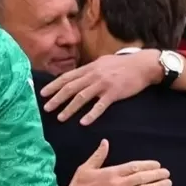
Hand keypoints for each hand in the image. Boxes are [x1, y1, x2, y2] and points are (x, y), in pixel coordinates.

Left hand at [40, 50, 161, 124]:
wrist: (143, 65)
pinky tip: (84, 122)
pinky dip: (91, 114)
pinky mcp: (114, 94)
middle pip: (70, 88)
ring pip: (82, 98)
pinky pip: (100, 106)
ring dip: (69, 108)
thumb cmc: (122, 64)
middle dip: (57, 99)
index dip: (53, 86)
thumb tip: (75, 76)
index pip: (66, 78)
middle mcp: (93, 76)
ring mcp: (103, 84)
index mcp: (89, 68)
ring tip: (60, 118)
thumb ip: (88, 70)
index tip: (42, 94)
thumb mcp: (101, 63)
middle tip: (46, 108)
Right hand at [61, 139, 171, 185]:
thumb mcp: (85, 168)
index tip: (157, 165)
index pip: (134, 167)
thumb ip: (98, 156)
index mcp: (110, 173)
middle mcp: (118, 185)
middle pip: (142, 178)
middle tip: (167, 173)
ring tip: (167, 183)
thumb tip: (105, 142)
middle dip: (157, 175)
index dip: (148, 165)